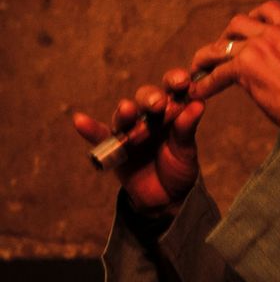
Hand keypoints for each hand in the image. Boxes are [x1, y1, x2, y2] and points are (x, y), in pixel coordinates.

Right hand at [73, 69, 204, 213]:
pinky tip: (79, 120)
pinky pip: (99, 136)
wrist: (166, 199)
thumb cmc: (180, 169)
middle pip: (147, 99)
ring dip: (125, 111)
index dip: (175, 82)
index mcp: (171, 112)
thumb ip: (187, 129)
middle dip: (151, 98)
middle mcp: (150, 116)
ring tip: (127, 110)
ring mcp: (130, 130)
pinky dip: (89, 128)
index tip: (182, 82)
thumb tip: (198, 104)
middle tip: (158, 104)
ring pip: (125, 115)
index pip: (172, 90)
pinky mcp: (114, 147)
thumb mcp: (187, 151)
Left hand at [190, 1, 279, 134]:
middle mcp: (276, 32)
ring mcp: (259, 47)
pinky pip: (218, 72)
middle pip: (238, 22)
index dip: (252, 18)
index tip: (245, 31)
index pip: (268, 9)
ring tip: (199, 68)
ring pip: (221, 45)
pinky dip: (206, 83)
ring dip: (207, 57)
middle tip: (220, 51)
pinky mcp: (246, 66)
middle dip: (226, 36)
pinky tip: (199, 92)